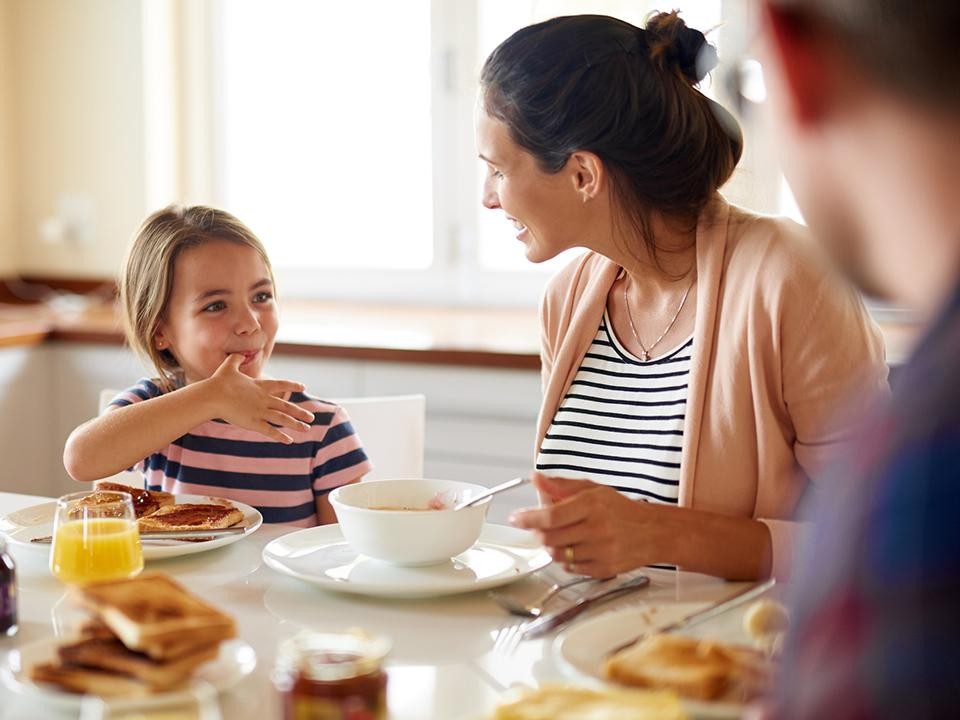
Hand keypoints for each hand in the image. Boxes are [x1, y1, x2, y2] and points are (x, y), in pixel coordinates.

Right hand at [201, 354, 314, 442]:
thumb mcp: (229, 366)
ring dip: (296, 425)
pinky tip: (290, 441)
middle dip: (300, 413)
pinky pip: (270, 431)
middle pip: (287, 406)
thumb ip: (237, 359)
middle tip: (311, 418)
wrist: (213, 396)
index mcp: (260, 386)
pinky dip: (280, 436)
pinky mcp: (253, 423)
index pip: (281, 384)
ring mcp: (260, 411)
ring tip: (307, 429)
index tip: (303, 387)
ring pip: (283, 419)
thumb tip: (240, 353)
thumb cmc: (219, 382)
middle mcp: (264, 399)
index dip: (293, 385)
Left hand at [509, 472, 669, 576]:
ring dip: (552, 547)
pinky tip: (576, 548)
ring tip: (561, 536)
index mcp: (592, 505)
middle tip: (539, 527)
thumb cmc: (621, 510)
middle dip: (539, 533)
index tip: (516, 518)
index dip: (529, 518)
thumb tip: (536, 479)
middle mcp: (597, 529)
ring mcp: (601, 551)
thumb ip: (561, 485)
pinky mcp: (604, 570)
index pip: (551, 515)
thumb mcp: (592, 489)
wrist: (653, 532)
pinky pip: (572, 568)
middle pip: (550, 538)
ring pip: (558, 555)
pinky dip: (567, 559)